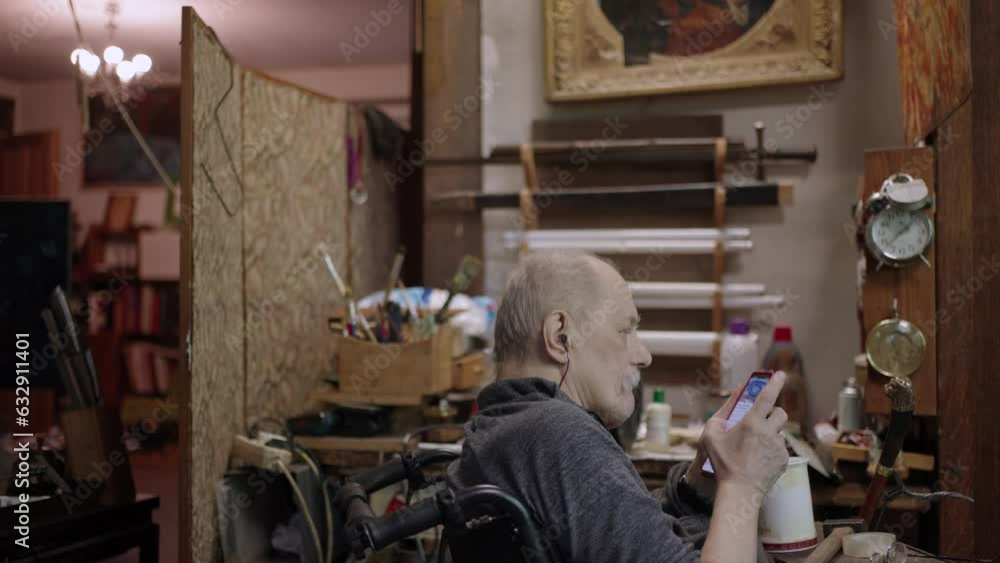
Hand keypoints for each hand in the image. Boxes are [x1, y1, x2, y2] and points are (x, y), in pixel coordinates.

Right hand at [701, 371, 789, 495]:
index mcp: (752, 422)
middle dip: (773, 413)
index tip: (780, 374)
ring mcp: (779, 447)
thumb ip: (723, 410)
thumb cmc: (722, 461)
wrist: (740, 490)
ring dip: (771, 433)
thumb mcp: (711, 434)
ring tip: (755, 447)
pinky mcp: (784, 460)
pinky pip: (781, 448)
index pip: (767, 396)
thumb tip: (735, 392)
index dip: (774, 383)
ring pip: (780, 431)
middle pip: (781, 412)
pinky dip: (772, 450)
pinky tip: (759, 460)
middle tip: (761, 420)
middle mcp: (769, 432)